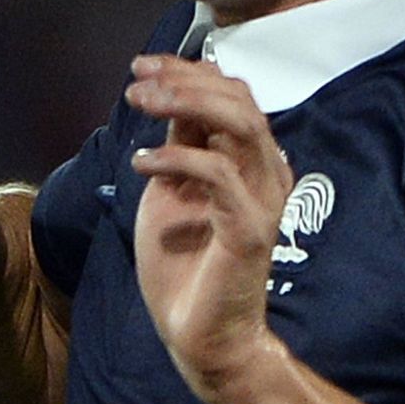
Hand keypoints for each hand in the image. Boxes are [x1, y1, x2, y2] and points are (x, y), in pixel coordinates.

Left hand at [123, 54, 290, 399]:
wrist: (199, 336)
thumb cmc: (184, 268)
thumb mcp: (171, 193)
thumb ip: (178, 148)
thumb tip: (167, 99)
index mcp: (251, 160)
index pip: (231, 95)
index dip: (188, 72)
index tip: (142, 67)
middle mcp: (266, 172)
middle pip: (238, 99)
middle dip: (185, 80)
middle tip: (138, 81)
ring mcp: (264, 198)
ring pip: (238, 124)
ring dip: (186, 104)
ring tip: (140, 103)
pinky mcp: (251, 227)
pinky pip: (218, 174)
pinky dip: (175, 160)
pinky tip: (140, 164)